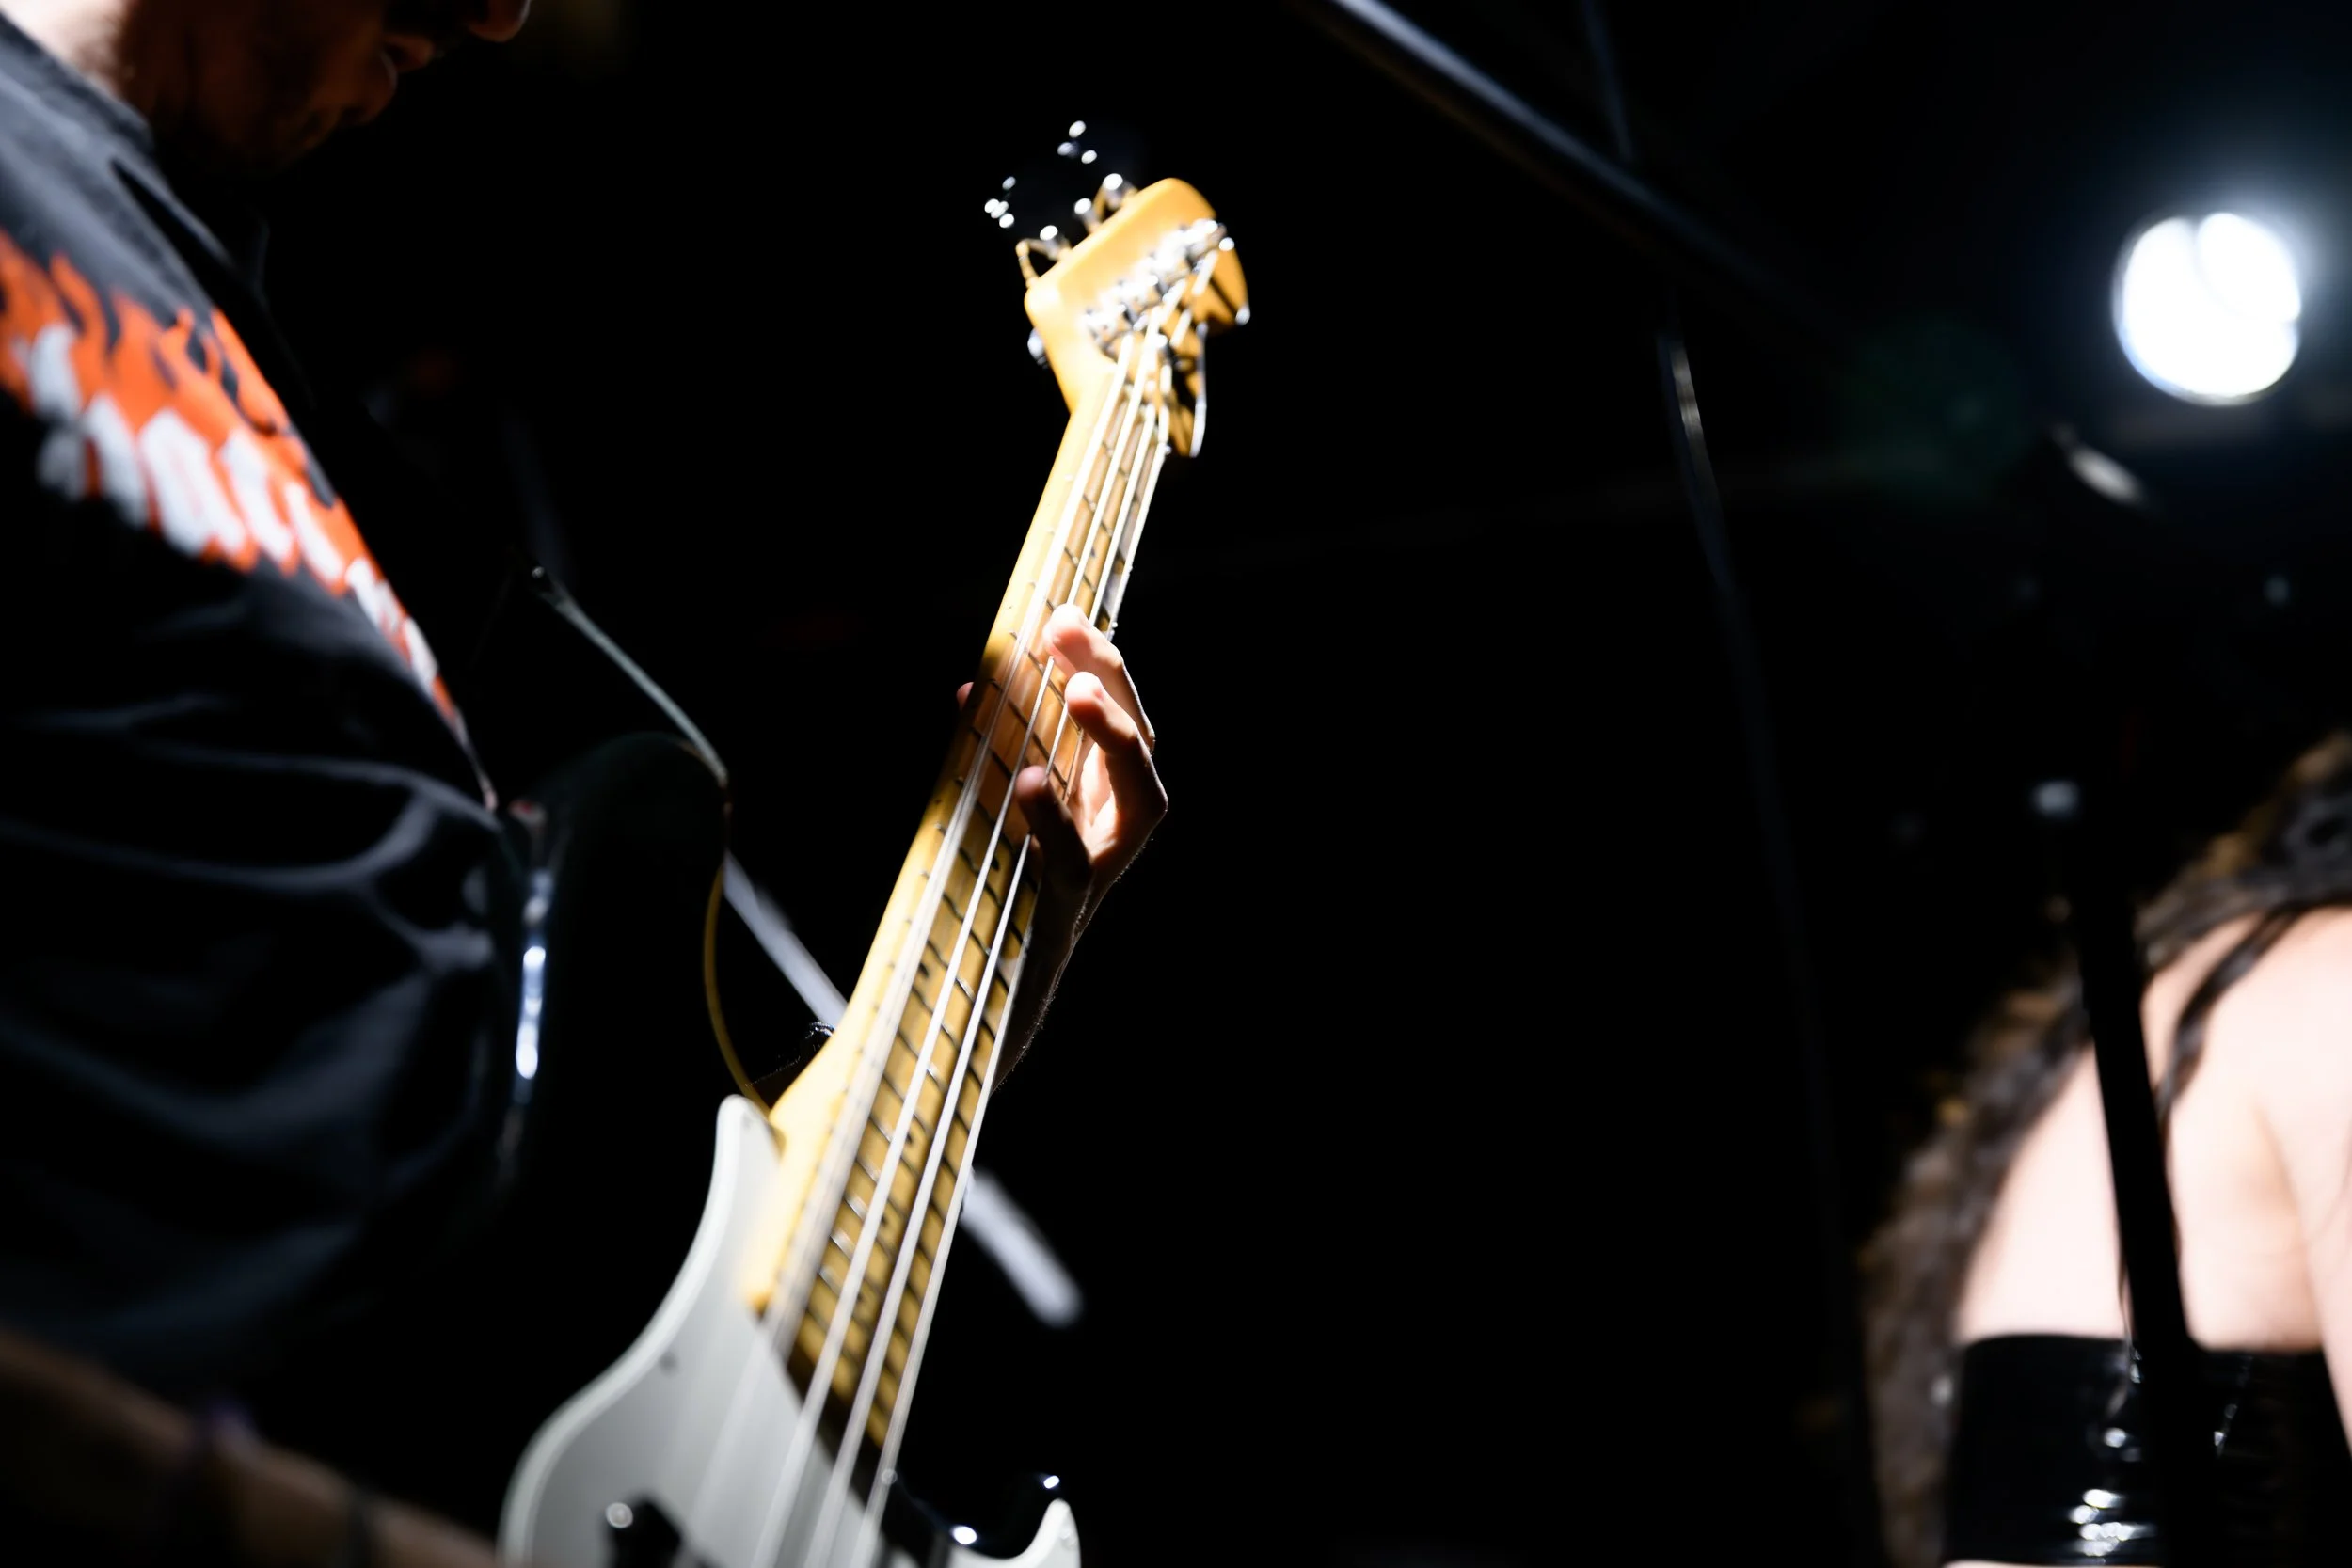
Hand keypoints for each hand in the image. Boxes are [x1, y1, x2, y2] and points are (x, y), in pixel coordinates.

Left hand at [964, 602, 1165, 1083]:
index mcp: (1096, 815)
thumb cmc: (981, 916)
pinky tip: (1025, 779)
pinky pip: (1069, 866)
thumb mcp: (983, 824)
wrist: (971, 1026)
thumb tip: (972, 692)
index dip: (1103, 666)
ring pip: (1146, 807)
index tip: (1062, 611)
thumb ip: (987, 765)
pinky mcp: (1062, 919)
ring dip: (1117, 741)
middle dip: (1116, 686)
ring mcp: (1096, 883)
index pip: (1122, 727)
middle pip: (1146, 752)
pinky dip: (1051, 817)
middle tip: (1069, 636)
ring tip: (1075, 695)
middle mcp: (1112, 846)